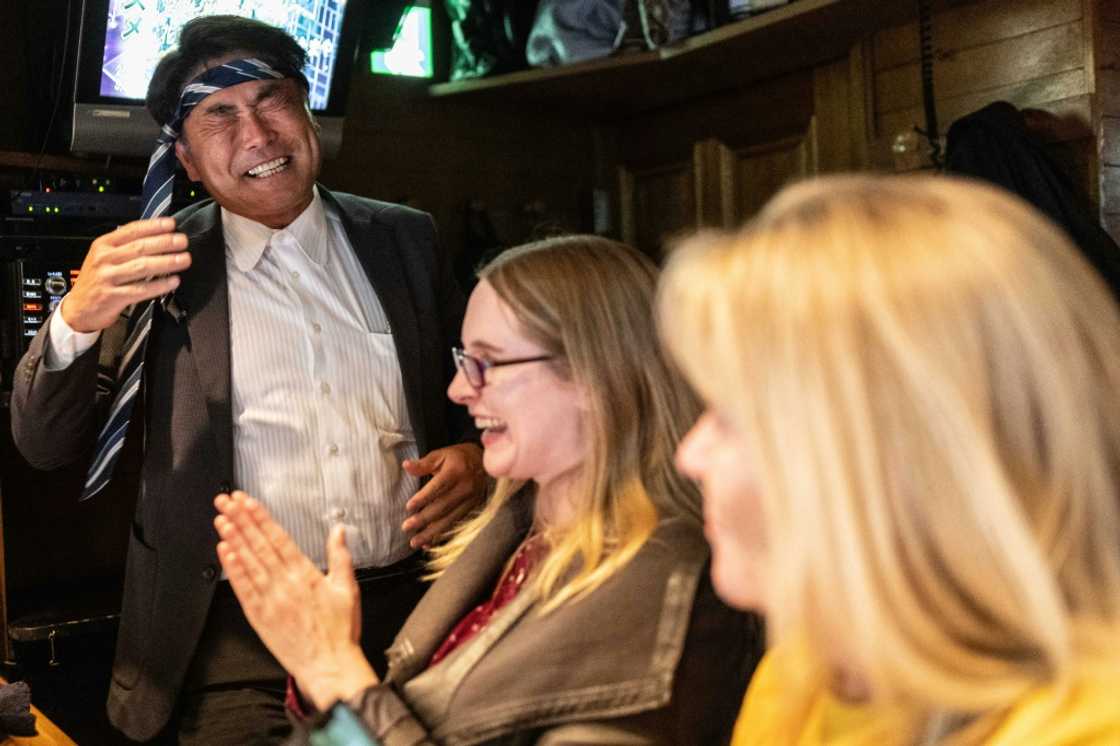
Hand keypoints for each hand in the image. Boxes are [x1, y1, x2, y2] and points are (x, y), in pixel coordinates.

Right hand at [63, 218, 190, 332]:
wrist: (78, 308)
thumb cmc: (96, 280)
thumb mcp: (103, 257)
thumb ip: (124, 246)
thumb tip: (156, 236)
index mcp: (103, 245)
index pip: (131, 230)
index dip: (153, 226)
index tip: (171, 224)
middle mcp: (104, 259)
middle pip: (139, 247)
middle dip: (165, 243)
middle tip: (182, 242)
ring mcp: (108, 277)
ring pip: (142, 267)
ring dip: (166, 262)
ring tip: (183, 259)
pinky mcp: (113, 296)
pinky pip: (140, 289)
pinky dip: (159, 285)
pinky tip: (173, 281)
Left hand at [214, 491, 377, 709]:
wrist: (329, 665)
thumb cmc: (340, 629)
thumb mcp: (348, 588)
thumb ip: (341, 557)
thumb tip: (338, 530)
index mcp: (305, 574)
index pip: (278, 538)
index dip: (260, 518)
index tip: (247, 501)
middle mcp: (283, 584)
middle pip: (258, 545)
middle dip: (241, 520)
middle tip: (226, 501)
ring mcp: (269, 600)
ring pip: (247, 563)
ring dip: (232, 539)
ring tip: (221, 519)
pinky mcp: (259, 616)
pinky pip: (242, 588)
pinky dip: (232, 569)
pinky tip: (224, 552)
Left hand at [402, 443, 486, 547]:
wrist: (485, 463)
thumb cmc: (457, 458)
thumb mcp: (441, 455)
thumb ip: (423, 463)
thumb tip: (406, 465)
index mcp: (456, 471)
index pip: (438, 486)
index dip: (423, 498)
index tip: (409, 507)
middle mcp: (465, 487)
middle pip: (443, 506)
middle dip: (423, 519)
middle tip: (406, 527)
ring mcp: (471, 500)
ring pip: (449, 519)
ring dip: (431, 533)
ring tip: (414, 542)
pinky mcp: (473, 509)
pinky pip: (456, 525)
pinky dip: (441, 535)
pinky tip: (429, 543)